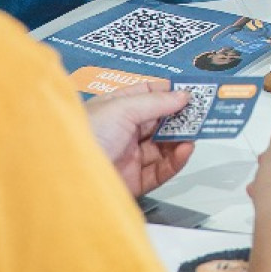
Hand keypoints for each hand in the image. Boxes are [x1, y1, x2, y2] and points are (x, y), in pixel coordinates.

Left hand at [84, 83, 195, 197]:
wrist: (66, 176)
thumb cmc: (85, 135)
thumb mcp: (121, 109)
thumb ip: (155, 103)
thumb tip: (182, 95)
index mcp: (115, 108)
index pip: (147, 96)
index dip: (170, 93)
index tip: (193, 91)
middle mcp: (122, 131)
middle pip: (160, 122)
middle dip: (181, 117)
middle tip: (203, 112)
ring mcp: (129, 156)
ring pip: (164, 146)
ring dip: (182, 139)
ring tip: (198, 131)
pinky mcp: (135, 181)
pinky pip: (162, 170)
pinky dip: (176, 160)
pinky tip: (186, 149)